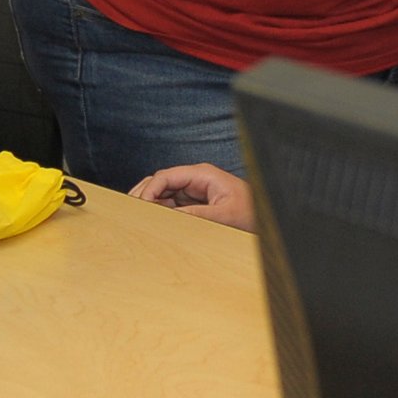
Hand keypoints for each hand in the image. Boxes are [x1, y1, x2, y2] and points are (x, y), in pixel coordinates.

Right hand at [129, 164, 256, 231]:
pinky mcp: (194, 202)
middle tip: (132, 212)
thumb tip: (170, 217)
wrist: (265, 217)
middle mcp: (195, 180)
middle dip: (145, 195)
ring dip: (151, 204)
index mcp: (202, 175)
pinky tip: (153, 222)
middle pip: (160, 182)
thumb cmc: (251, 212)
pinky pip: (171, 204)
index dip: (149, 190)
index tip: (141, 206)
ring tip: (139, 218)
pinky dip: (160, 212)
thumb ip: (197, 215)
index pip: (166, 176)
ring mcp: (194, 190)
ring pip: (163, 193)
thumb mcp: (224, 215)